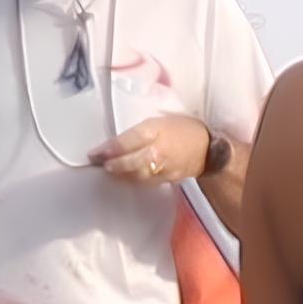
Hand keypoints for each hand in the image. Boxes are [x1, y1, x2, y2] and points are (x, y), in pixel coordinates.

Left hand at [91, 116, 208, 186]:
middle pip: (130, 163)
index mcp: (155, 132)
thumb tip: (111, 146)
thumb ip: (135, 133)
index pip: (126, 143)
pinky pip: (147, 181)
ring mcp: (165, 168)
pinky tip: (127, 178)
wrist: (209, 148)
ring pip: (138, 175)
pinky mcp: (169, 179)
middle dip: (113, 165)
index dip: (107, 150)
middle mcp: (159, 152)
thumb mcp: (157, 122)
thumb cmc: (180, 129)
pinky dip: (134, 180)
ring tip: (110, 172)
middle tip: (100, 165)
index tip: (93, 154)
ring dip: (121, 175)